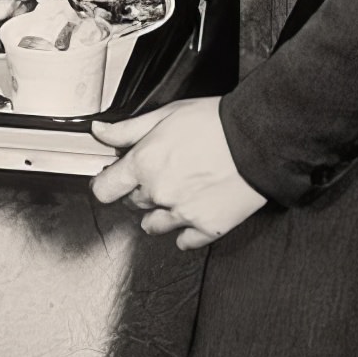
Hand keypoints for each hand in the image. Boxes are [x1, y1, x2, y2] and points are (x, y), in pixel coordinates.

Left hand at [91, 98, 266, 249]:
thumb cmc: (215, 122)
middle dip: (141, 190)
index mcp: (144, 164)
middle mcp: (159, 193)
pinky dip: (187, 229)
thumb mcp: (166, 114)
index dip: (107, 182)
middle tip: (162, 171)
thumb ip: (128, 129)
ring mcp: (182, 214)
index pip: (104, 189)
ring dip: (160, 212)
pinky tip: (195, 209)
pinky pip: (185, 241)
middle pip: (132, 204)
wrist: (257, 138)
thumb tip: (100, 131)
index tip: (114, 179)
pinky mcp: (207, 228)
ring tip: (179, 190)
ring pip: (154, 226)